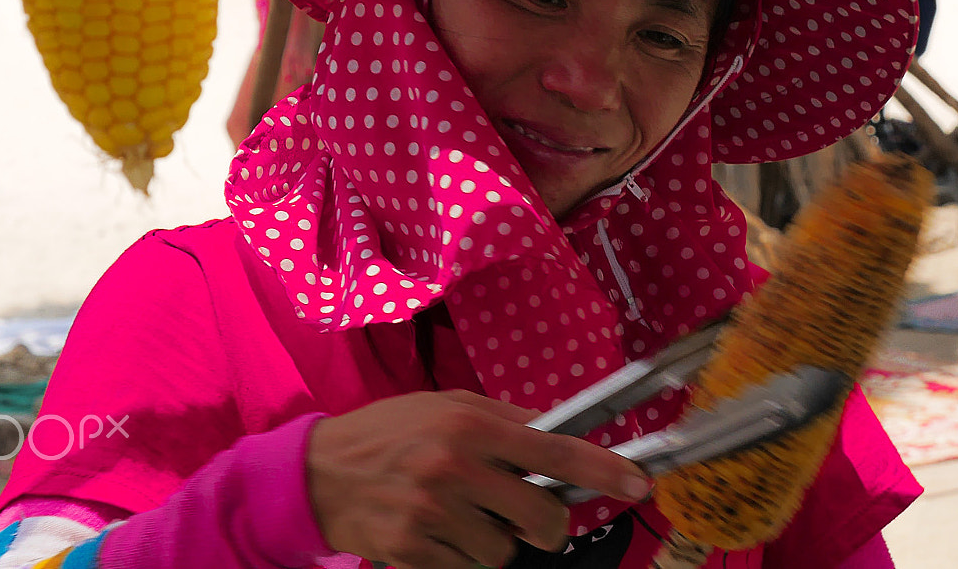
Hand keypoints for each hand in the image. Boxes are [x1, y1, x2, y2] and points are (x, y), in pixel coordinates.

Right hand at [306, 390, 652, 568]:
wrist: (317, 474)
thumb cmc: (390, 432)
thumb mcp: (447, 405)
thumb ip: (506, 419)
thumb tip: (562, 431)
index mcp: (470, 424)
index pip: (555, 449)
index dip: (604, 471)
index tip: (640, 483)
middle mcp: (455, 467)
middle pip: (541, 518)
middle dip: (543, 525)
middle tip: (523, 513)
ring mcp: (433, 513)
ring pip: (503, 551)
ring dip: (492, 541)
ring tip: (456, 514)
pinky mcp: (412, 551)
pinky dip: (460, 557)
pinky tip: (434, 531)